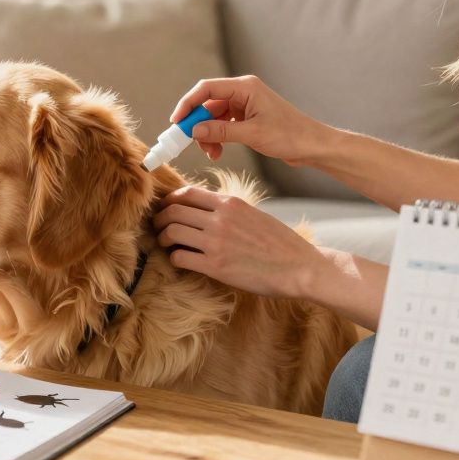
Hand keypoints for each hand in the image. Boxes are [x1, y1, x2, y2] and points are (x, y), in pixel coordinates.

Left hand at [152, 185, 325, 298]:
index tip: (166, 208)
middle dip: (160, 219)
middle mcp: (220, 219)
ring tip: (166, 244)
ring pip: (171, 232)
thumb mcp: (252, 214)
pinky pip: (180, 257)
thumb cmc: (279, 243)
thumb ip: (227, 210)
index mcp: (230, 203)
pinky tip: (181, 260)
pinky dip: (174, 258)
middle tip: (159, 227)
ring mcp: (216, 242)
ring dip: (163, 238)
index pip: (186, 193)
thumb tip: (201, 209)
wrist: (299, 267)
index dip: (169, 200)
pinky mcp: (215, 266)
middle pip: (173, 211)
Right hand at [170, 75, 329, 165]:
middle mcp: (243, 92)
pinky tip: (218, 152)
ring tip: (211, 153)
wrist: (313, 146)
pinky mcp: (247, 118)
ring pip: (213, 117)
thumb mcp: (252, 134)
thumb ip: (221, 131)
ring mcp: (244, 105)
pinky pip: (223, 125)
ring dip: (208, 134)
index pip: (206, 89)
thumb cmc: (290, 135)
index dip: (188, 103)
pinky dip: (217, 138)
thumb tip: (195, 130)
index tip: (177, 122)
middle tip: (190, 142)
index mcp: (245, 87)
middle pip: (207, 104)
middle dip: (197, 124)